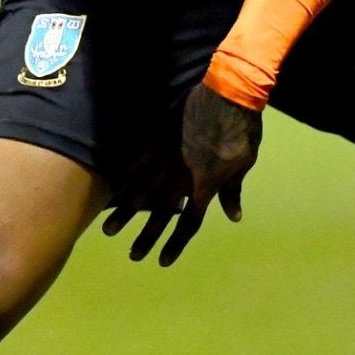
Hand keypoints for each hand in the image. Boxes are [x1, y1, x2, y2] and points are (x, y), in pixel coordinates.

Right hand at [100, 83, 259, 266]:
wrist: (228, 94)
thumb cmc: (241, 130)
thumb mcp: (243, 163)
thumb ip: (232, 191)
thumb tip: (234, 216)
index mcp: (206, 184)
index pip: (190, 221)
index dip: (176, 243)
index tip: (163, 261)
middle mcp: (182, 175)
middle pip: (161, 213)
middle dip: (147, 237)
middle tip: (133, 256)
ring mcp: (167, 156)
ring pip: (143, 191)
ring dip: (127, 214)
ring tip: (110, 230)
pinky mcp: (158, 137)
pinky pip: (137, 159)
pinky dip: (124, 176)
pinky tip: (111, 189)